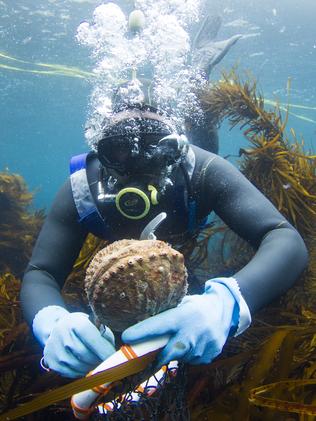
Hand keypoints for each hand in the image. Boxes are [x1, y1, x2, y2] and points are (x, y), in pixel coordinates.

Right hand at [33, 306, 115, 377]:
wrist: (58, 328)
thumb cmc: (83, 327)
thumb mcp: (94, 324)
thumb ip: (105, 336)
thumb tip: (114, 354)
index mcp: (75, 322)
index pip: (93, 340)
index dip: (105, 351)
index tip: (115, 359)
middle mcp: (62, 334)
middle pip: (85, 355)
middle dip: (98, 361)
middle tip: (107, 363)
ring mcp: (54, 348)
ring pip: (78, 366)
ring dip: (90, 368)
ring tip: (96, 364)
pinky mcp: (50, 360)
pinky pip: (70, 373)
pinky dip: (81, 372)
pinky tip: (85, 366)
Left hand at [122, 280, 237, 366]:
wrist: (225, 308)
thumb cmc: (196, 306)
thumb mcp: (182, 305)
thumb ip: (166, 316)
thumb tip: (142, 326)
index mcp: (181, 316)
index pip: (157, 326)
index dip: (141, 332)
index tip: (126, 338)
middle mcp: (192, 332)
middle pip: (168, 353)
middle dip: (157, 357)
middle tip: (148, 358)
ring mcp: (203, 345)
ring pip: (182, 358)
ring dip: (177, 353)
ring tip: (183, 339)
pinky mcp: (210, 354)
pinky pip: (193, 360)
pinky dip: (190, 355)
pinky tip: (195, 343)